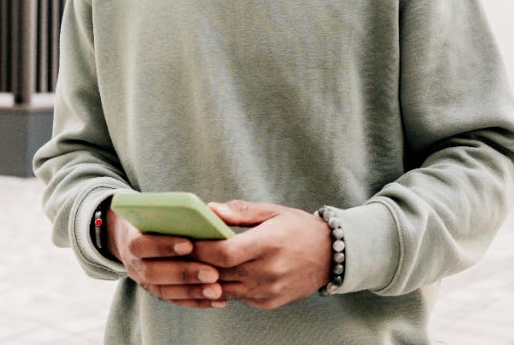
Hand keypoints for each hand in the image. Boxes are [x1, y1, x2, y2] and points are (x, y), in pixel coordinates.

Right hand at [105, 208, 228, 308]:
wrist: (138, 233)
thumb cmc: (160, 215)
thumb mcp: (165, 207)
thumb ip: (186, 209)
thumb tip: (214, 210)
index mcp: (132, 238)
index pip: (141, 244)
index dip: (163, 246)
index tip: (189, 245)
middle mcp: (134, 263)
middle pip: (153, 272)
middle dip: (183, 273)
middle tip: (212, 273)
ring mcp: (144, 281)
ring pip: (165, 291)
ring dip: (192, 292)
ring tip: (217, 290)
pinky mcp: (159, 292)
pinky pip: (176, 301)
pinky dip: (198, 302)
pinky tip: (220, 301)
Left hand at [188, 200, 331, 309]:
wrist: (331, 255)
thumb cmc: (299, 229)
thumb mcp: (273, 212)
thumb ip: (241, 212)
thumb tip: (211, 210)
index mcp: (269, 243)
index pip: (224, 253)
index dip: (201, 250)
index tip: (187, 241)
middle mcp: (269, 270)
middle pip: (219, 273)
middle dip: (197, 264)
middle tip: (182, 254)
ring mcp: (269, 290)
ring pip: (225, 289)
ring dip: (208, 278)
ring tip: (197, 265)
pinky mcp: (269, 302)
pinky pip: (238, 297)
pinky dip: (227, 287)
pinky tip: (222, 275)